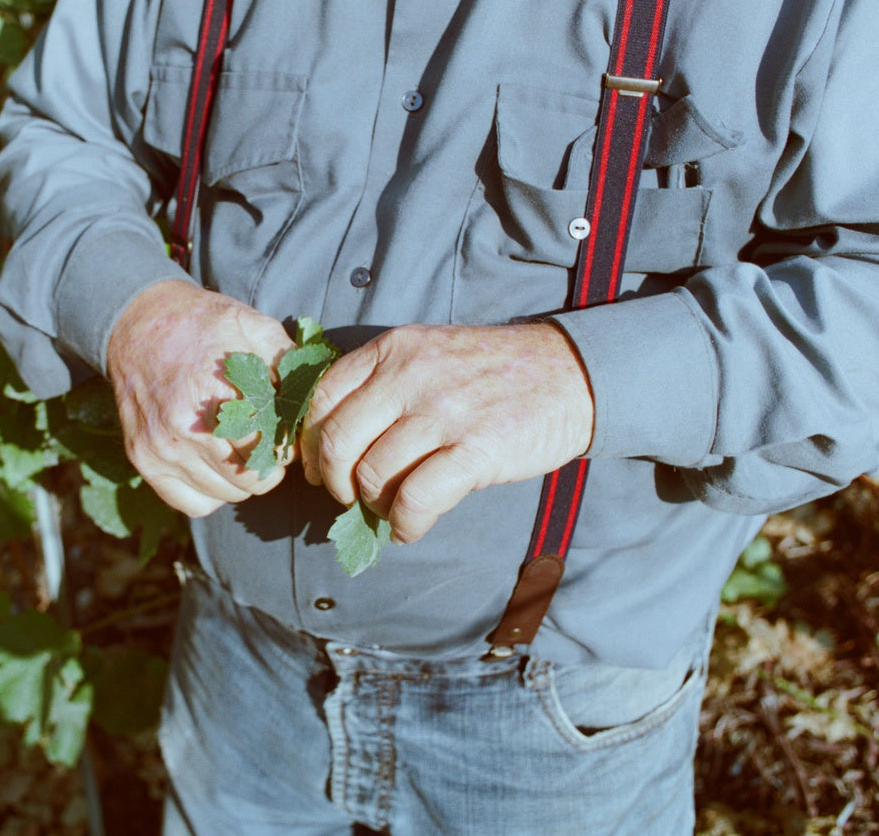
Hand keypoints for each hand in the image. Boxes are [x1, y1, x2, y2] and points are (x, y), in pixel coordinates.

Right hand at [106, 280, 295, 515]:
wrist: (136, 322)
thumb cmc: (200, 324)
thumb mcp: (250, 325)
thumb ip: (285, 359)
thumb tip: (313, 398)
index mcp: (215, 391)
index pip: (270, 448)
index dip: (287, 445)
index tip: (284, 432)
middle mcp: (185, 426)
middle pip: (252, 479)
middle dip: (269, 465)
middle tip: (266, 444)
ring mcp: (161, 448)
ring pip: (226, 495)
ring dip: (241, 480)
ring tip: (240, 450)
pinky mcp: (143, 460)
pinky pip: (192, 504)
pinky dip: (210, 494)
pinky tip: (214, 466)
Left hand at [299, 322, 593, 542]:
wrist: (570, 373)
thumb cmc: (491, 370)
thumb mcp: (428, 352)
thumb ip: (381, 383)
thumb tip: (330, 443)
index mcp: (393, 349)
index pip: (322, 399)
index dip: (308, 444)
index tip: (316, 469)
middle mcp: (411, 376)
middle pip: (337, 442)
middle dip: (335, 482)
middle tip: (352, 497)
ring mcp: (443, 412)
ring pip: (373, 475)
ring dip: (375, 505)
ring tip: (391, 509)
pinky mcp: (476, 450)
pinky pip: (416, 500)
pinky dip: (405, 524)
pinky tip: (410, 527)